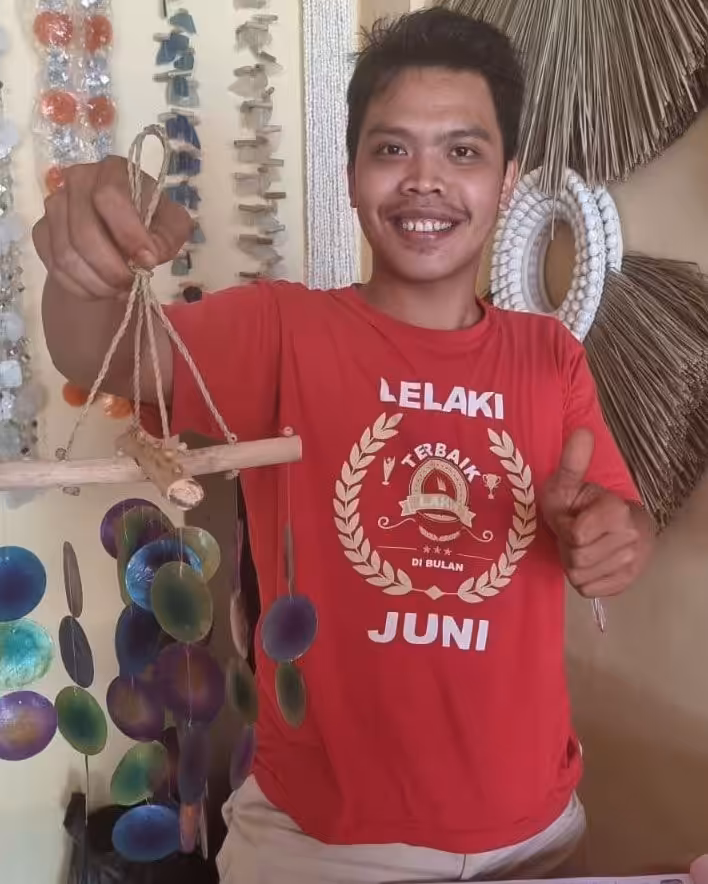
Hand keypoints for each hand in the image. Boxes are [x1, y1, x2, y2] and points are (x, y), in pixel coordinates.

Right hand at [32, 156, 192, 300]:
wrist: (119, 229)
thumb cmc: (150, 222)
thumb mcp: (173, 224)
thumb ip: (171, 235)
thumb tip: (148, 256)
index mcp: (113, 171)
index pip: (109, 198)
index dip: (129, 234)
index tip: (148, 261)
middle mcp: (77, 180)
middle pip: (84, 232)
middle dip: (112, 269)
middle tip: (131, 284)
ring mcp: (55, 205)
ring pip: (66, 254)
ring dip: (97, 282)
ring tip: (119, 290)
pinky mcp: (42, 231)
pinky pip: (55, 267)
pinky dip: (81, 287)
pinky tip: (101, 290)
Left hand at [540, 428, 651, 597]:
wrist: (615, 526)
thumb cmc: (583, 503)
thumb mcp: (568, 483)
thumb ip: (572, 462)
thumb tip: (581, 433)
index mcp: (616, 511)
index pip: (575, 536)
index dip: (564, 528)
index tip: (570, 517)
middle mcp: (629, 538)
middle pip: (576, 559)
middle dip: (567, 547)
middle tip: (574, 534)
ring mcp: (630, 562)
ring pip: (579, 576)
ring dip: (573, 563)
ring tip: (582, 546)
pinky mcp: (625, 582)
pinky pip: (587, 590)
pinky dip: (582, 579)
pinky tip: (589, 563)